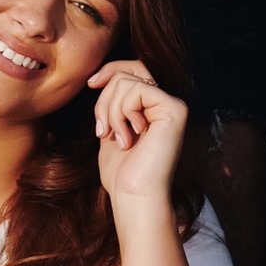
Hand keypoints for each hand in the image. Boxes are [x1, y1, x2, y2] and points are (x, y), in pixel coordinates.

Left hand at [90, 61, 188, 219]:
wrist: (134, 195)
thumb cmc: (122, 172)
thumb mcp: (112, 128)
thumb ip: (112, 103)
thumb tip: (98, 77)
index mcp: (154, 107)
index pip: (133, 69)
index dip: (110, 70)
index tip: (90, 84)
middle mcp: (167, 103)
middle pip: (126, 72)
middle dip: (104, 99)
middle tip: (103, 131)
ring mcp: (173, 105)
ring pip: (126, 81)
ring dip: (111, 111)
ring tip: (118, 138)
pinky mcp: (174, 109)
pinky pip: (137, 90)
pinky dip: (123, 112)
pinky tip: (130, 137)